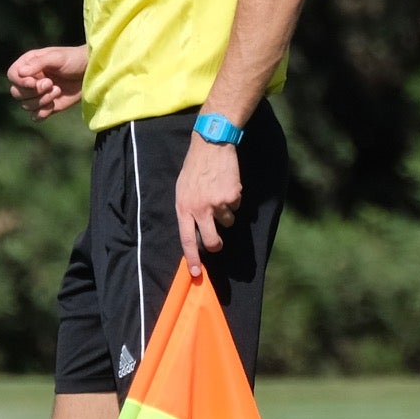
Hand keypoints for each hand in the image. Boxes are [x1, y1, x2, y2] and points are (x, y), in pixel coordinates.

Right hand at [7, 45, 88, 119]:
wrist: (91, 72)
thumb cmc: (74, 59)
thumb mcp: (57, 57)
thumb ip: (38, 63)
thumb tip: (21, 72)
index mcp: (28, 66)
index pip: (12, 76)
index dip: (20, 82)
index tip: (33, 82)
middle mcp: (30, 81)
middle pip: (17, 93)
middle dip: (34, 91)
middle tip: (51, 83)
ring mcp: (38, 94)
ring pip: (26, 105)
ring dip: (41, 101)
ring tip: (58, 90)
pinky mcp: (48, 106)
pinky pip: (35, 116)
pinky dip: (42, 113)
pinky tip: (53, 105)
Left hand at [175, 133, 243, 273]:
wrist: (211, 146)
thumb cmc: (194, 169)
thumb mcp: (182, 190)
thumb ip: (188, 210)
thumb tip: (195, 230)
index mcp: (184, 208)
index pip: (186, 239)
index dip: (192, 258)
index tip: (196, 273)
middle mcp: (200, 209)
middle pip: (211, 239)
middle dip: (216, 245)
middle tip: (217, 243)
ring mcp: (218, 203)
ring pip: (227, 220)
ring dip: (225, 211)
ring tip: (219, 193)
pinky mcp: (233, 196)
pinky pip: (237, 205)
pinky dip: (234, 198)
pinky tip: (227, 184)